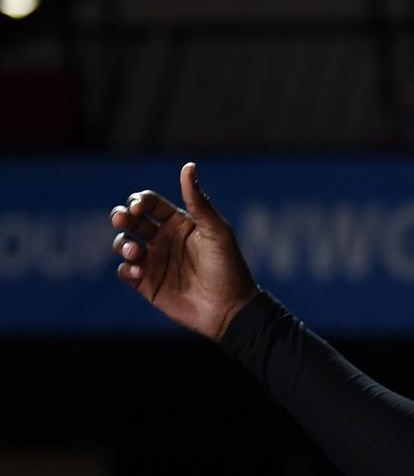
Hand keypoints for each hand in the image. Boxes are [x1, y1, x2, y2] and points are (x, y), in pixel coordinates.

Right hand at [110, 162, 258, 341]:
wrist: (230, 309)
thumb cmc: (228, 267)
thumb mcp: (216, 231)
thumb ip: (199, 202)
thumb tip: (188, 166)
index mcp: (180, 223)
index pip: (150, 203)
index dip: (138, 201)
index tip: (138, 208)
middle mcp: (164, 240)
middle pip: (131, 221)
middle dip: (121, 216)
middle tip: (123, 219)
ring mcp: (154, 262)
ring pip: (123, 244)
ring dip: (122, 244)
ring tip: (134, 252)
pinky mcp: (147, 284)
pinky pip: (125, 271)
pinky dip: (127, 269)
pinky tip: (139, 272)